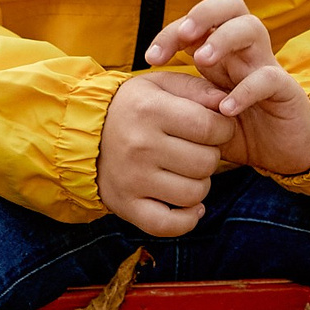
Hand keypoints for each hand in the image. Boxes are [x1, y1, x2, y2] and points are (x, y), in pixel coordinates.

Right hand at [97, 71, 236, 235]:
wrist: (80, 132)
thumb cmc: (131, 106)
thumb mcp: (159, 84)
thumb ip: (197, 88)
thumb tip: (228, 104)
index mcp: (150, 109)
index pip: (210, 127)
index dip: (223, 129)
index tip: (215, 129)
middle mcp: (140, 145)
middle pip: (206, 162)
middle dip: (210, 155)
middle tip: (196, 149)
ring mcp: (132, 179)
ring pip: (194, 194)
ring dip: (199, 184)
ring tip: (186, 171)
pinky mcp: (126, 205)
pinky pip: (168, 225)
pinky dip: (186, 220)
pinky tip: (190, 207)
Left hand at [142, 0, 309, 178]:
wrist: (283, 151)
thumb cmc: (238, 127)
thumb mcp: (201, 111)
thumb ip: (179, 98)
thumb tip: (139, 93)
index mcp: (222, 51)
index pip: (197, 21)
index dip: (171, 31)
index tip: (151, 58)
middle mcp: (244, 51)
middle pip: (231, 5)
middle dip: (204, 13)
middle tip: (184, 37)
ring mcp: (266, 66)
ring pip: (252, 28)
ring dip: (223, 39)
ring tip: (202, 60)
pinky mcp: (286, 90)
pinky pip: (268, 78)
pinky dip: (245, 90)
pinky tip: (226, 108)